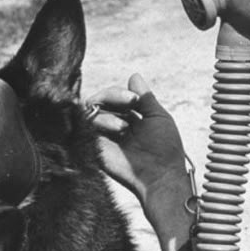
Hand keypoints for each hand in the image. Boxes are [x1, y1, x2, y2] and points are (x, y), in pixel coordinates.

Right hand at [85, 74, 192, 250]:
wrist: (159, 175)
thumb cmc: (164, 148)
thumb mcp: (158, 117)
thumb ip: (145, 97)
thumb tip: (133, 75)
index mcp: (130, 119)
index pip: (115, 98)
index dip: (121, 94)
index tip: (135, 100)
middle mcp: (114, 126)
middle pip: (100, 100)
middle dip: (113, 96)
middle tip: (130, 102)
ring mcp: (103, 137)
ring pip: (91, 111)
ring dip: (108, 115)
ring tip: (124, 129)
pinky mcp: (94, 148)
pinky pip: (85, 127)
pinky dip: (98, 123)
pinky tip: (116, 129)